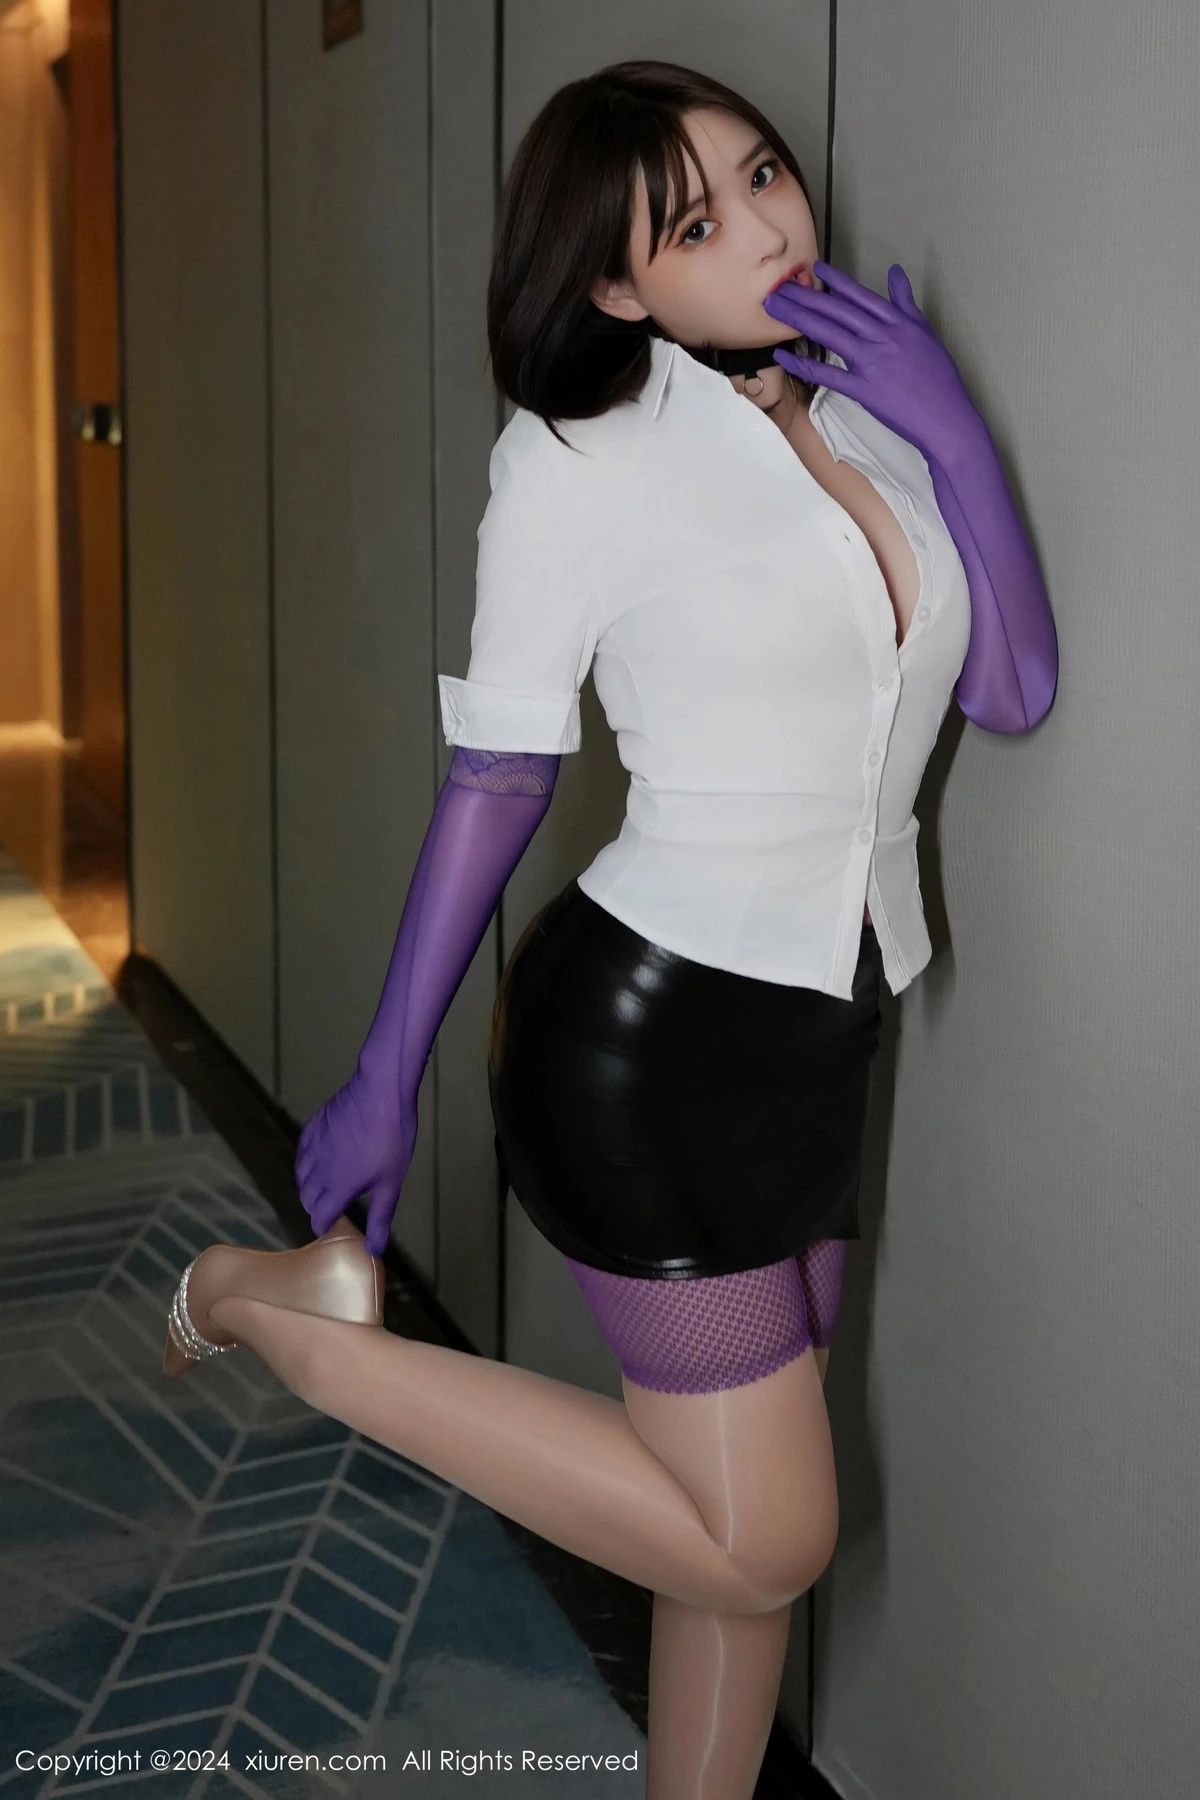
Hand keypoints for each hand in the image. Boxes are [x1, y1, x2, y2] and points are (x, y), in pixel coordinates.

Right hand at [295, 1070, 417, 1255]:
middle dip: (317, 1207)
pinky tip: (319, 1159)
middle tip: (333, 1207)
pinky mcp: (313, 1126)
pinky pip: (302, 1152)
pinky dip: (306, 1162)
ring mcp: (313, 1146)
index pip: (319, 1217)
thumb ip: (379, 1218)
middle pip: (307, 1198)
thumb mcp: (391, 1183)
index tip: (332, 1227)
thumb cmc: (391, 1138)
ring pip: (301, 1175)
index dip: (324, 1225)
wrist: (381, 1091)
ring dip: (310, 1185)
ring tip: (326, 1186)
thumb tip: (372, 1250)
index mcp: (337, 1187)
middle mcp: (318, 1169)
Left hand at [762, 259, 979, 466]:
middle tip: (780, 287)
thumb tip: (896, 274)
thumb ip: (906, 302)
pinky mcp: (864, 390)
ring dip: (798, 319)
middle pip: (838, 311)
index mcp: (899, 323)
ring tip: (775, 309)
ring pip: (829, 333)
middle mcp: (883, 337)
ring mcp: (872, 363)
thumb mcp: (925, 332)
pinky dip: (803, 364)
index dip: (836, 281)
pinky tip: (783, 356)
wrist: (946, 418)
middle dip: (806, 296)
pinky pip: (827, 375)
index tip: (815, 269)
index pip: (861, 296)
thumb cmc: (939, 380)